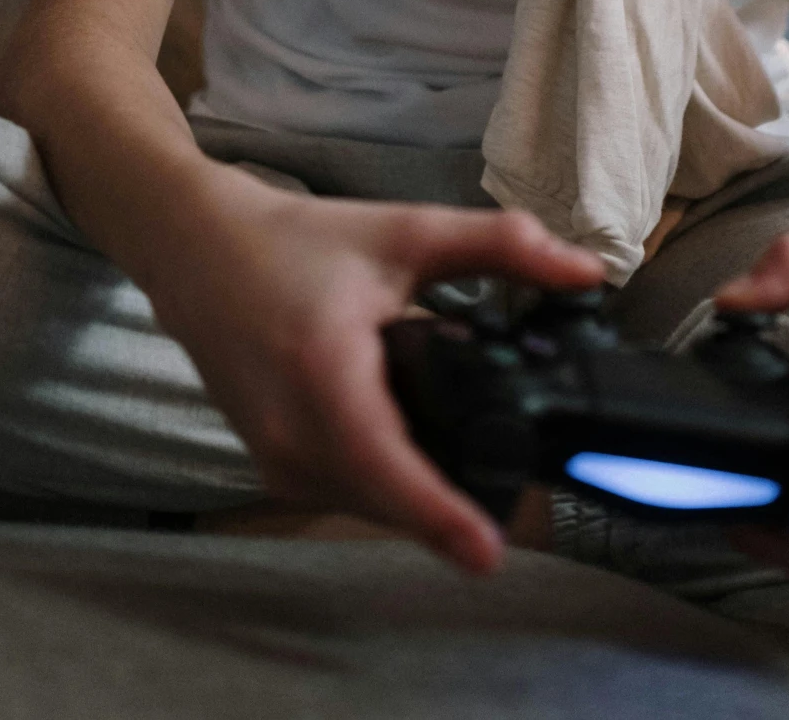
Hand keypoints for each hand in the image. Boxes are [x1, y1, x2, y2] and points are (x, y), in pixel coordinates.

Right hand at [150, 173, 603, 573]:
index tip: (488, 554)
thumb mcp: (405, 233)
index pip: (386, 465)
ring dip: (418, 489)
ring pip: (368, 502)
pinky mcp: (271, 468)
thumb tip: (588, 271)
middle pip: (389, 496)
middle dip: (450, 497)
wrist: (200, 253)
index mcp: (324, 373)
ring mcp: (274, 459)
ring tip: (465, 442)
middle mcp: (291, 431)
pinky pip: (345, 493)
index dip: (438, 514)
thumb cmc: (299, 243)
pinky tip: (410, 437)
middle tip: (512, 476)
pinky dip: (385, 476)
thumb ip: (499, 248)